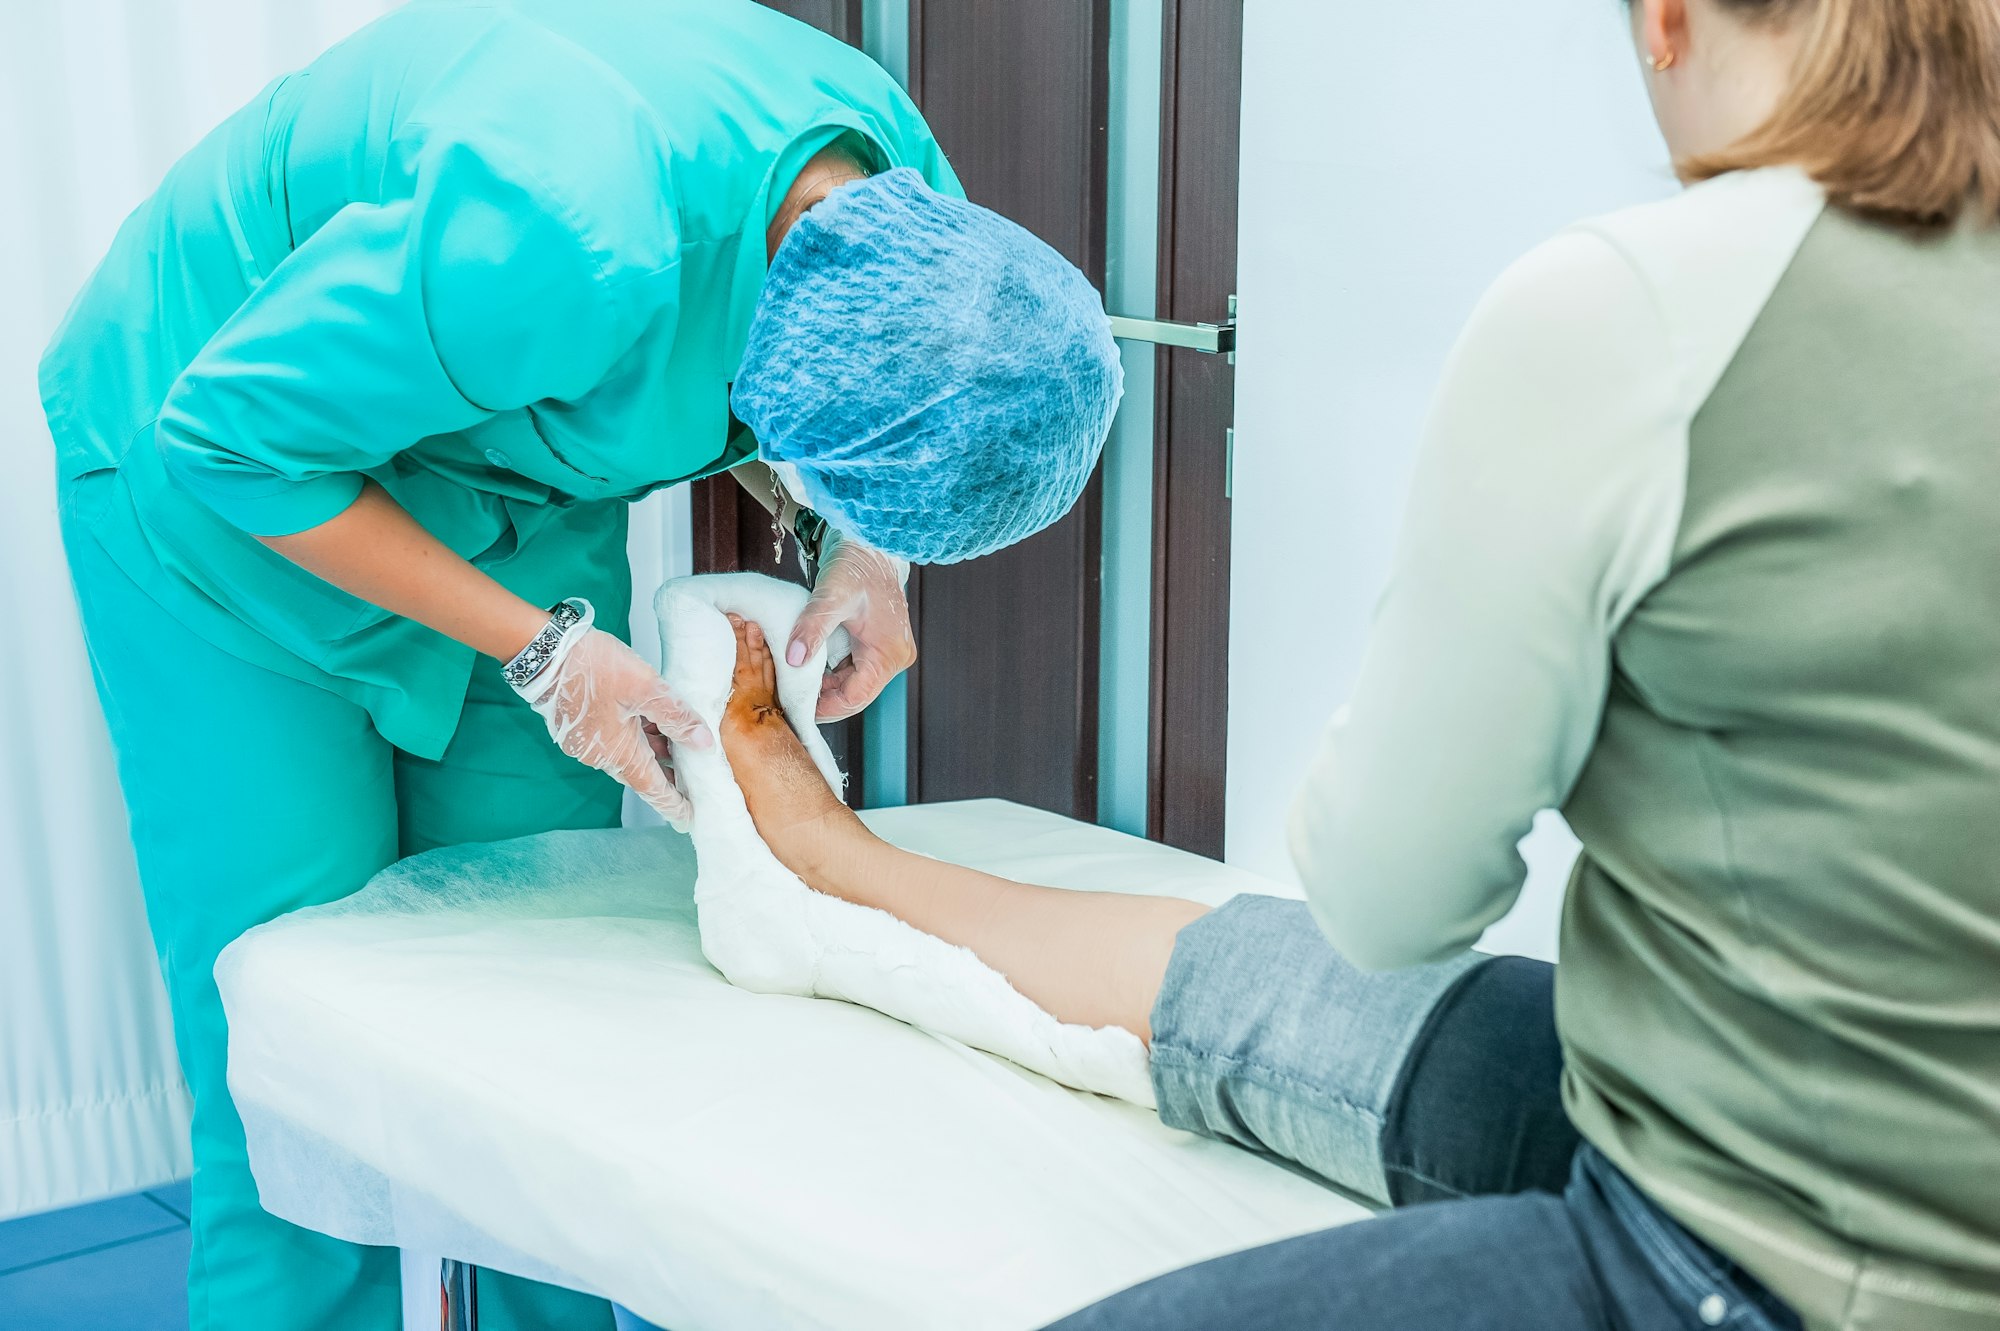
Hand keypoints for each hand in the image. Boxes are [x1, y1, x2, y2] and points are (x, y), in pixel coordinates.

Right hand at [519, 625, 712, 825]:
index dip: (674, 803)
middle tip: (693, 773)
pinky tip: (648, 720)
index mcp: (619, 753)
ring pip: (627, 754)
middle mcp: (600, 756)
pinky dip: (634, 737)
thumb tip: (703, 743)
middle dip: (667, 773)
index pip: (653, 789)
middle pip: (642, 772)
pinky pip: (612, 742)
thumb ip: (676, 716)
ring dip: (651, 750)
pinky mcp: (577, 730)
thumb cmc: (593, 667)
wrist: (545, 654)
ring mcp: (585, 744)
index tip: (689, 818)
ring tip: (677, 739)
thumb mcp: (646, 688)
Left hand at [787, 529, 914, 722]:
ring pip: (853, 684)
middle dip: (823, 698)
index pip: (855, 698)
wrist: (870, 546)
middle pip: (854, 694)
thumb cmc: (855, 567)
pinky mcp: (879, 646)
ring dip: (826, 686)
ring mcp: (888, 653)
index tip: (795, 707)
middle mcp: (894, 658)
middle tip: (788, 696)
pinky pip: (854, 670)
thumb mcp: (831, 596)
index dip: (825, 707)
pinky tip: (809, 666)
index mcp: (888, 654)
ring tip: (795, 682)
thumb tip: (794, 659)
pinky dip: (831, 672)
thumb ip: (812, 628)